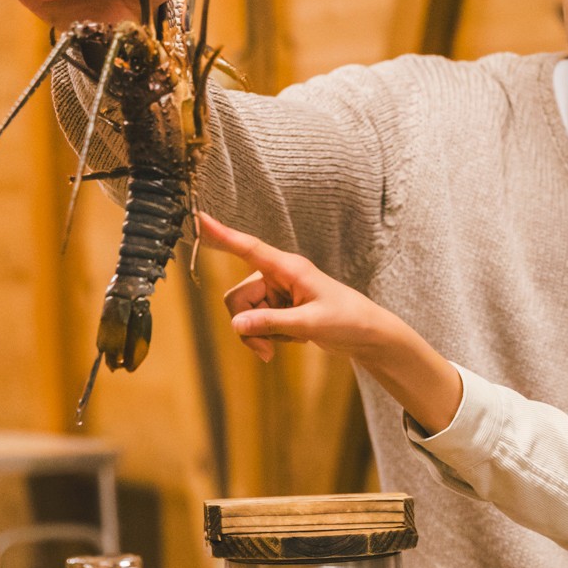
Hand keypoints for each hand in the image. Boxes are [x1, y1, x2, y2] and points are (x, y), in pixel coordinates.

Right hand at [199, 213, 464, 431]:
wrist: (367, 335)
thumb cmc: (347, 320)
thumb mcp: (310, 324)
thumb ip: (272, 323)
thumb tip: (237, 325)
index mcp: (289, 268)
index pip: (249, 248)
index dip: (222, 235)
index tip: (200, 217)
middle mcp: (279, 277)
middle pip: (239, 297)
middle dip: (247, 325)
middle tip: (267, 350)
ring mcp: (278, 293)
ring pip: (245, 314)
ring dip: (257, 336)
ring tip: (281, 348)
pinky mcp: (280, 308)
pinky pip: (257, 324)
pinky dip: (266, 338)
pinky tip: (288, 343)